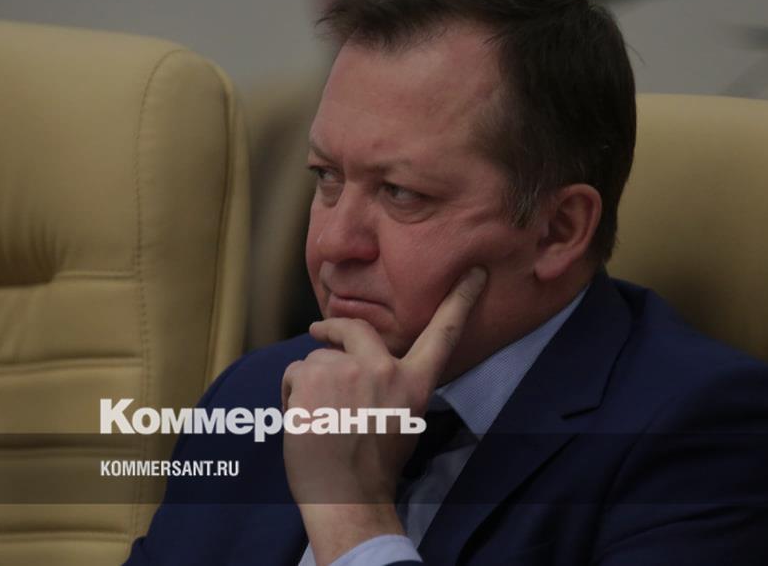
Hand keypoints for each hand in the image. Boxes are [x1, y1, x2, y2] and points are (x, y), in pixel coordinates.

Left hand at [281, 266, 486, 564]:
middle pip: (355, 329)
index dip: (461, 299)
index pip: (443, 334)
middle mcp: (384, 370)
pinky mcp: (313, 375)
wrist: (344, 495)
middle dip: (334, 326)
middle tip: (318, 329)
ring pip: (318, 358)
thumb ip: (392, 387)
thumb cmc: (372, 468)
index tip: (475, 272)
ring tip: (316, 418)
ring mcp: (347, 370)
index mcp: (414, 384)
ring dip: (310, 381)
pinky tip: (302, 419)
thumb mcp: (403, 422)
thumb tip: (366, 367)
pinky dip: (292, 393)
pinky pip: (295, 372)